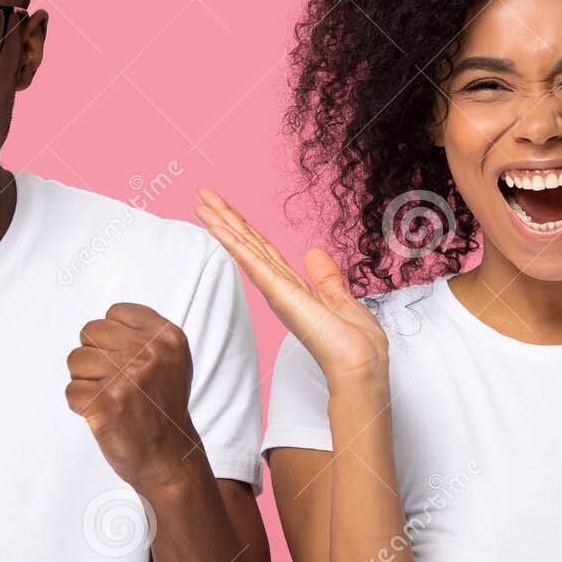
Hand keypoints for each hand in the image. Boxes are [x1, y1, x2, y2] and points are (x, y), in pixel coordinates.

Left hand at [65, 303, 201, 492]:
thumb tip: (101, 325)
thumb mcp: (171, 361)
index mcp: (167, 337)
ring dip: (86, 382)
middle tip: (116, 383)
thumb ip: (143, 335)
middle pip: (90, 332)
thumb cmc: (162, 409)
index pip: (114, 313)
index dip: (111, 339)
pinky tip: (104, 416)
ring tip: (111, 400)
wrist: (169, 458)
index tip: (126, 363)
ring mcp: (127, 378)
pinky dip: (80, 406)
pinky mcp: (105, 404)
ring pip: (75, 360)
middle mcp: (149, 353)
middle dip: (95, 357)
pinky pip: (71, 391)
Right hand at [195, 188, 388, 388]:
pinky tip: (217, 227)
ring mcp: (277, 291)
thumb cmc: (354, 344)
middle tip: (203, 195)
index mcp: (293, 288)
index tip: (225, 209)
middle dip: (226, 218)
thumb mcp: (342, 300)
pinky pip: (252, 262)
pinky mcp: (279, 294)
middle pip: (249, 244)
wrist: (360, 366)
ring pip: (245, 249)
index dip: (245, 228)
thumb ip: (325, 277)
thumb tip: (314, 254)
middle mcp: (280, 287)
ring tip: (201, 203)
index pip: (264, 249)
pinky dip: (233, 243)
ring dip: (222, 225)